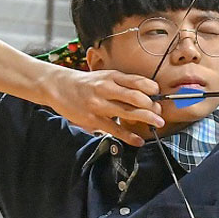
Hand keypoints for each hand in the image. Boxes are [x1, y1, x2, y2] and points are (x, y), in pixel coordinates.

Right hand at [43, 67, 162, 144]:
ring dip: (147, 118)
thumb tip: (149, 94)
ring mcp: (99, 105)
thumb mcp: (105, 76)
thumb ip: (124, 84)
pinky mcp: (93, 120)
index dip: (153, 89)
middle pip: (136, 98)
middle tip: (160, 112)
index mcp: (111, 77)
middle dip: (152, 106)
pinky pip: (115, 130)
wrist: (58, 86)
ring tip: (158, 123)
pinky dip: (129, 137)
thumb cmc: (87, 83)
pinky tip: (139, 140)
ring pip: (128, 113)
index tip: (160, 94)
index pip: (138, 81)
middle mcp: (106, 89)